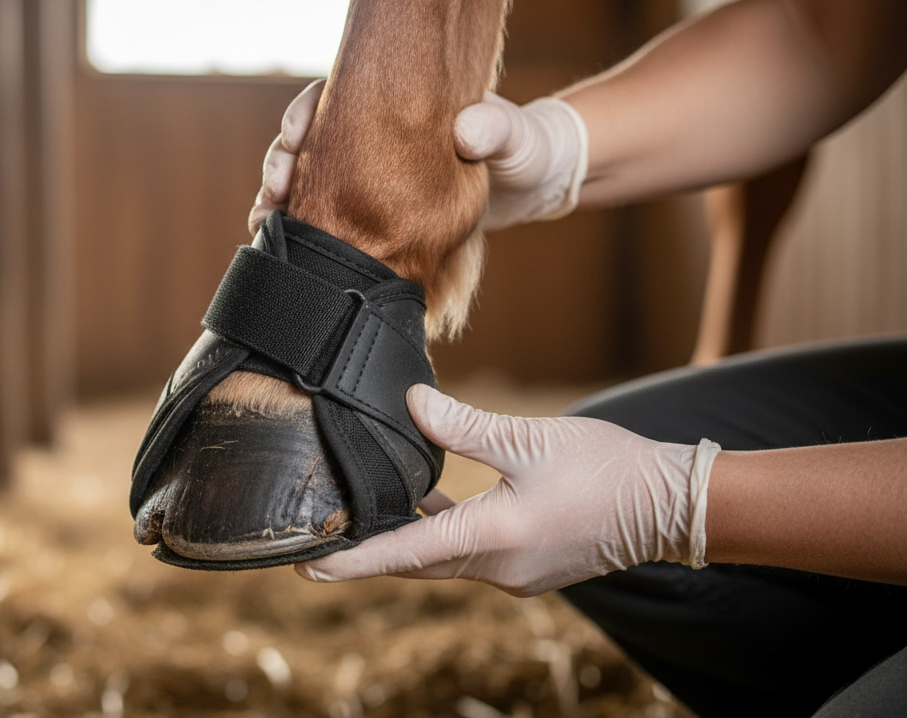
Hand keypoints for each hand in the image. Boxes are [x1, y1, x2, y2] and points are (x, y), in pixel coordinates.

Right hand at [250, 84, 587, 234]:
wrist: (534, 185)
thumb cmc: (524, 149)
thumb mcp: (515, 137)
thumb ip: (496, 129)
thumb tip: (467, 130)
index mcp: (397, 105)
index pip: (335, 98)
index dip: (306, 116)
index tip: (294, 139)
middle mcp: (374, 134)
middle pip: (309, 139)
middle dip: (281, 163)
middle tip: (274, 192)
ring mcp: (369, 170)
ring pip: (309, 177)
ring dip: (280, 197)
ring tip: (265, 222)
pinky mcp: (373, 206)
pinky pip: (327, 212)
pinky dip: (302, 226)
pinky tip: (284, 245)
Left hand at [296, 385, 719, 595]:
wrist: (671, 503)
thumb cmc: (608, 469)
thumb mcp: (530, 439)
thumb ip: (464, 426)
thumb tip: (412, 407)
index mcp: (494, 538)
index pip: (405, 553)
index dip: (353, 561)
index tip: (309, 567)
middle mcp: (499, 568)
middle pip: (416, 562)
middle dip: (368, 555)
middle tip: (320, 545)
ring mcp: (516, 573)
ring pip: (442, 560)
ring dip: (404, 544)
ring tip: (362, 522)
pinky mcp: (529, 566)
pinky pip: (469, 556)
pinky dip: (440, 537)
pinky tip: (427, 505)